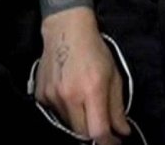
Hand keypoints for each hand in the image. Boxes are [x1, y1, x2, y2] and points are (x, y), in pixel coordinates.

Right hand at [37, 7, 130, 144]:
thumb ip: (118, 106)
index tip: (115, 142)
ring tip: (88, 104)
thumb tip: (123, 131)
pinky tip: (72, 96)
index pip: (98, 130)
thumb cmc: (95, 51)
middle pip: (82, 134)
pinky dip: (68, 113)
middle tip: (105, 128)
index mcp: (92, 89)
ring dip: (81, 123)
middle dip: (95, 135)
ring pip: (69, 125)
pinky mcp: (41, 96)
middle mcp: (70, 96)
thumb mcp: (114, 76)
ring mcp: (52, 97)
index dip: (108, 141)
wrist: (66, 31)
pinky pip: (57, 115)